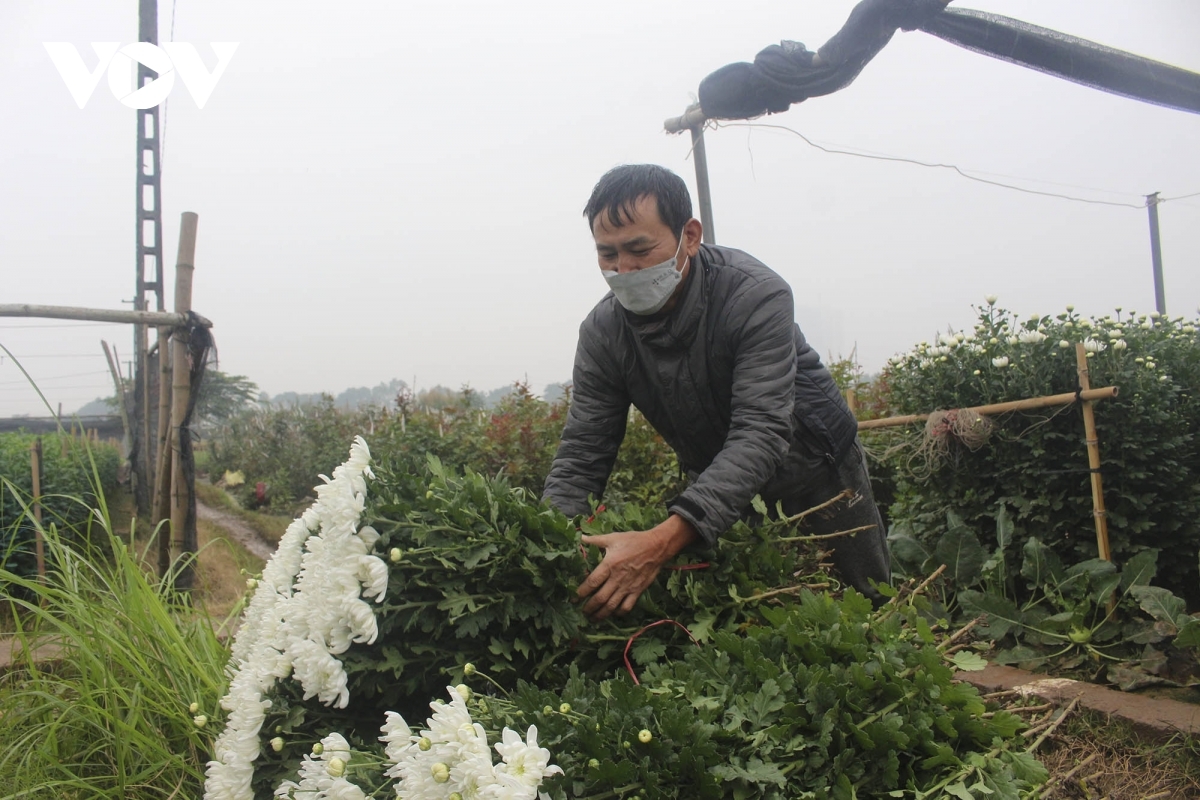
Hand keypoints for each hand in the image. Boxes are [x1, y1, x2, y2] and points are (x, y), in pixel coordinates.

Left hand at [577, 515, 696, 620]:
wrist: (656, 547)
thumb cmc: (634, 541)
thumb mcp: (613, 538)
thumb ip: (595, 540)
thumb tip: (580, 537)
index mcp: (609, 564)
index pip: (591, 582)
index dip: (581, 592)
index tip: (574, 598)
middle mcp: (617, 578)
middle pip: (600, 598)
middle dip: (589, 608)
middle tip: (582, 612)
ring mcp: (628, 586)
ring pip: (612, 606)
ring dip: (601, 614)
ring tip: (593, 618)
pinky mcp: (637, 591)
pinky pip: (627, 607)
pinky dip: (618, 613)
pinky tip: (613, 613)